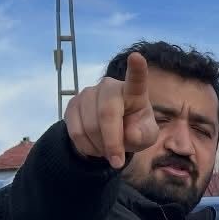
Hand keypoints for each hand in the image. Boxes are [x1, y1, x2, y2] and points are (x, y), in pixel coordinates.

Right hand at [64, 51, 158, 168]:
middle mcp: (109, 87)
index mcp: (134, 92)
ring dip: (100, 147)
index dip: (137, 69)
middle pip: (107, 115)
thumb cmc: (135, 130)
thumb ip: (143, 135)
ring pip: (89, 127)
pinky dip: (87, 147)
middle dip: (112, 142)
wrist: (110, 134)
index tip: (137, 57)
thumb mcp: (146, 137)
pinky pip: (76, 132)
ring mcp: (88, 93)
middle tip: (118, 162)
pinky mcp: (72, 104)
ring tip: (109, 150)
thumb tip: (129, 133)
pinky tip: (95, 146)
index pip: (136, 80)